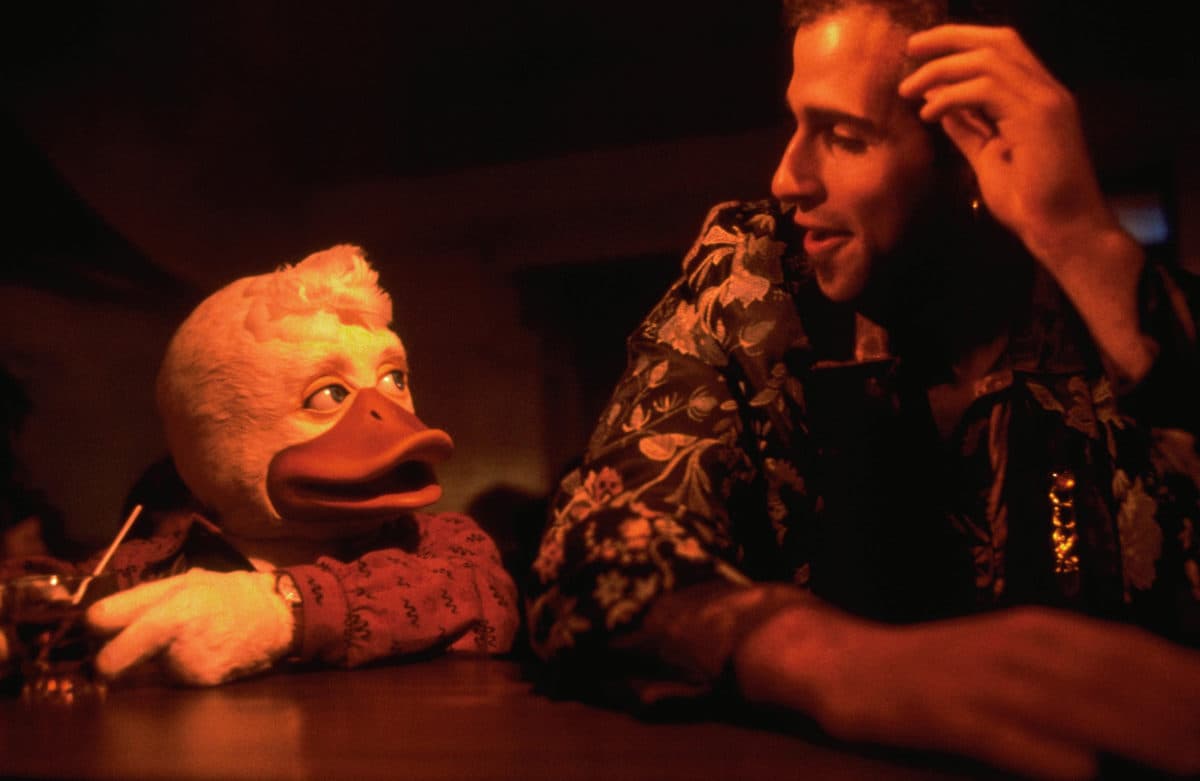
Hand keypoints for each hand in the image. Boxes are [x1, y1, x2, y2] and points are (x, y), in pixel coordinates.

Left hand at [86, 569, 293, 685]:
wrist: (275, 618)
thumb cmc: (227, 593)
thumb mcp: (186, 580)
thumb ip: (142, 597)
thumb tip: (96, 618)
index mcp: (168, 606)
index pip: (102, 621)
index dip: (93, 627)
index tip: (97, 629)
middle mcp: (174, 639)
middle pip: (112, 660)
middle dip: (108, 660)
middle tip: (118, 651)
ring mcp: (186, 666)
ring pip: (143, 668)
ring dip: (152, 658)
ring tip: (183, 639)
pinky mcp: (198, 685)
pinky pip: (169, 677)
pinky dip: (176, 667)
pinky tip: (199, 652)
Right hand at [735, 604, 1199, 779]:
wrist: (846, 662)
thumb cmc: (944, 673)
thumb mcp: (1016, 662)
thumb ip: (1079, 678)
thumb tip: (1155, 702)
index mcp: (1043, 630)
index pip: (1133, 652)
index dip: (1185, 681)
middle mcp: (1020, 646)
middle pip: (1116, 680)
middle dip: (1177, 714)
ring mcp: (981, 679)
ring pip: (1072, 706)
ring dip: (1136, 733)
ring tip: (1188, 759)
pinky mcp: (941, 712)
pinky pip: (1000, 734)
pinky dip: (1042, 753)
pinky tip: (1080, 772)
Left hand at [899, 24, 1116, 264]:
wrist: (1062, 231)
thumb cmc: (1029, 201)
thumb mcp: (988, 156)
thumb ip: (967, 128)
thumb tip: (939, 101)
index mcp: (1037, 96)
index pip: (1002, 48)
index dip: (961, 41)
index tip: (921, 50)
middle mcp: (1047, 90)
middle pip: (998, 40)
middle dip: (950, 38)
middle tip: (911, 48)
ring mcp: (1046, 101)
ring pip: (989, 59)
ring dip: (942, 69)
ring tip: (908, 90)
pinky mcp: (1038, 118)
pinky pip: (986, 89)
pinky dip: (951, 96)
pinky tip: (929, 114)